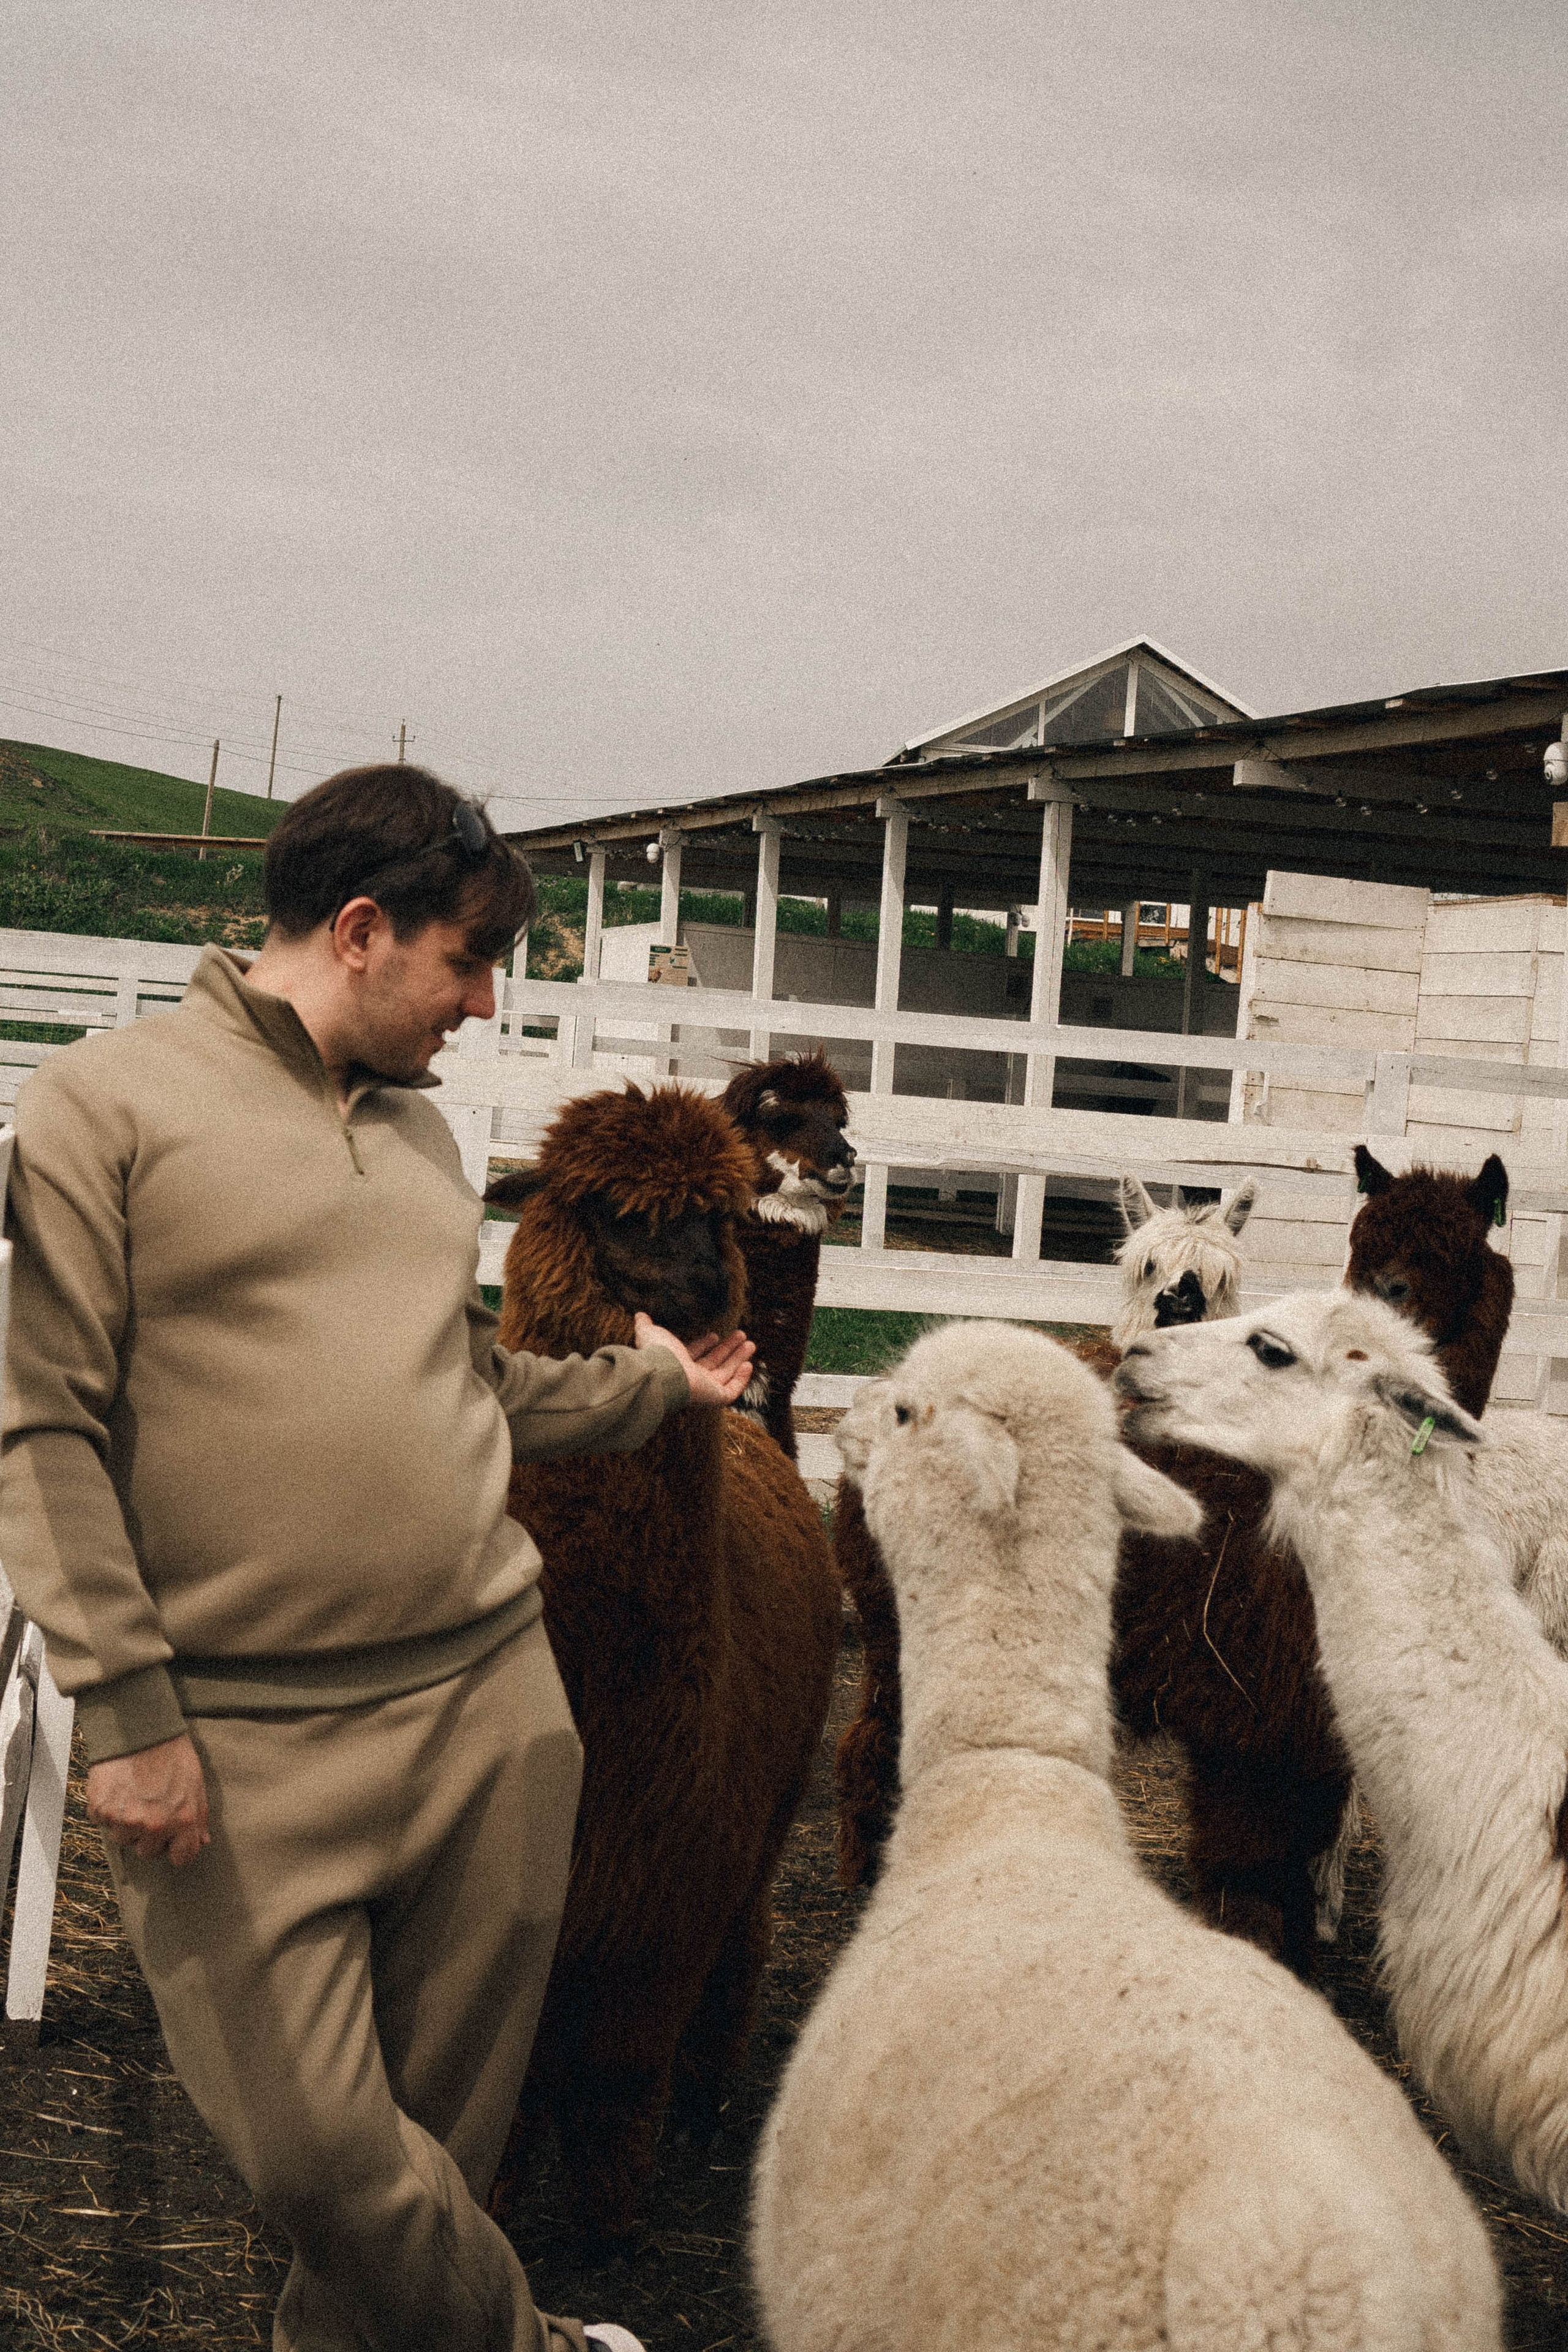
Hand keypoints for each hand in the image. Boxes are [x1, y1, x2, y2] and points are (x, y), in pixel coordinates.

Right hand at [85, 1732, 209, 1867]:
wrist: (138, 1728)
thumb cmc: (171, 1752)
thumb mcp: (196, 1782)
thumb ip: (199, 1816)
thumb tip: (201, 1841)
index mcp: (182, 1821)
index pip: (181, 1858)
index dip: (176, 1847)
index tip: (172, 1838)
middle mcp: (154, 1825)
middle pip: (148, 1851)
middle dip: (150, 1834)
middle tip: (150, 1806)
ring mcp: (125, 1820)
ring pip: (123, 1838)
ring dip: (126, 1822)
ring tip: (133, 1793)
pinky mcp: (102, 1810)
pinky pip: (103, 1822)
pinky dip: (107, 1809)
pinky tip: (117, 1788)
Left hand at [634, 1313, 756, 1406]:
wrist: (662, 1373)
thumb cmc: (656, 1353)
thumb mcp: (650, 1333)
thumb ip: (645, 1325)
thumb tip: (639, 1314)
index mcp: (677, 1364)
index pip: (694, 1355)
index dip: (704, 1345)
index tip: (714, 1334)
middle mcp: (691, 1378)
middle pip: (714, 1363)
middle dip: (727, 1349)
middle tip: (741, 1335)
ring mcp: (704, 1389)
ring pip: (726, 1374)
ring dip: (738, 1359)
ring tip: (750, 1343)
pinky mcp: (715, 1397)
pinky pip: (732, 1391)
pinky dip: (741, 1380)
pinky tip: (749, 1365)